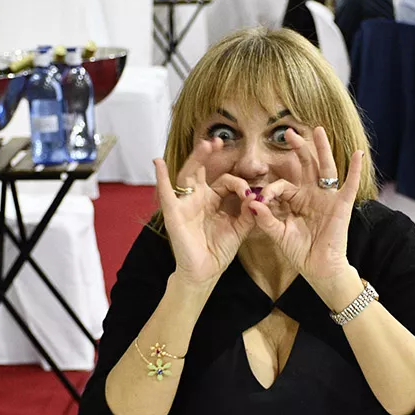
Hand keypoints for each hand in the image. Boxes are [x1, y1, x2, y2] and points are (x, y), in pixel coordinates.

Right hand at [155, 138, 255, 287]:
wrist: (204, 272)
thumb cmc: (218, 250)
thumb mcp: (239, 229)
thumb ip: (249, 212)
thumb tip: (257, 195)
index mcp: (213, 200)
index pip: (226, 182)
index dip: (239, 184)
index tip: (251, 192)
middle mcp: (198, 198)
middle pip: (203, 170)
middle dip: (210, 155)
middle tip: (219, 141)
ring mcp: (185, 204)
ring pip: (188, 175)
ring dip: (196, 159)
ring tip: (205, 145)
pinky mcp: (174, 214)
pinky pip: (166, 194)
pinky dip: (160, 178)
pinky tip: (157, 162)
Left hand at [248, 127, 364, 288]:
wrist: (319, 268)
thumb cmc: (300, 252)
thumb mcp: (279, 234)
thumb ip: (266, 219)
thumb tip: (253, 203)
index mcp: (296, 200)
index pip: (282, 185)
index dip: (270, 189)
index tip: (260, 198)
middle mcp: (312, 195)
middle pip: (306, 166)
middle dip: (298, 148)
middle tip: (288, 132)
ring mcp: (328, 198)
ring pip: (326, 168)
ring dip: (322, 149)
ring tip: (319, 130)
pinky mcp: (342, 205)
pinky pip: (350, 185)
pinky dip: (355, 169)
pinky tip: (358, 154)